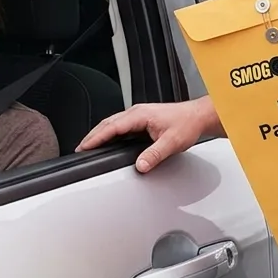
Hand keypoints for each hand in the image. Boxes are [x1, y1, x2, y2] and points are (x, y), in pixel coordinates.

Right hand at [76, 96, 220, 172]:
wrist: (198, 116)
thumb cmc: (187, 124)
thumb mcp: (171, 142)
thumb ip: (154, 155)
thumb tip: (140, 165)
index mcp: (140, 115)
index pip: (112, 126)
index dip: (97, 137)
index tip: (85, 146)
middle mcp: (137, 112)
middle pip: (108, 123)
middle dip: (93, 135)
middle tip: (80, 148)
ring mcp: (139, 115)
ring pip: (113, 123)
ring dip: (100, 134)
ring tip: (89, 145)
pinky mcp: (142, 119)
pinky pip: (120, 125)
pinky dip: (110, 133)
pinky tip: (108, 141)